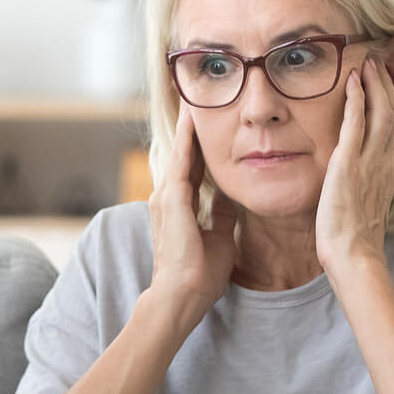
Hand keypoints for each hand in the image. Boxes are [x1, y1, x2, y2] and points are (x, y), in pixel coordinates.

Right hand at [147, 104, 237, 322]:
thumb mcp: (220, 238)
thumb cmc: (198, 276)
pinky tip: (193, 118)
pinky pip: (181, 161)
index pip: (192, 167)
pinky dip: (187, 139)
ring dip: (186, 126)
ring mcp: (166, 197)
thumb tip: (228, 196)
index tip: (208, 122)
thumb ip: (220, 215)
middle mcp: (168, 197)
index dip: (200, 145)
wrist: (181, 297)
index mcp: (180, 207)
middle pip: (182, 153)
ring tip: (193, 98)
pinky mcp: (171, 200)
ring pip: (179, 152)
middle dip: (190, 127)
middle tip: (195, 97)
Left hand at [317, 56, 393, 272]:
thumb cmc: (353, 243)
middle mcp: (384, 164)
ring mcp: (370, 163)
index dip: (391, 105)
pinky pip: (357, 123)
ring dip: (376, 85)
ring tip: (368, 64)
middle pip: (393, 114)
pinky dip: (357, 99)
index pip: (393, 131)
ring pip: (382, 113)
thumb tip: (354, 188)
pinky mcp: (349, 164)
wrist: (354, 256)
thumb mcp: (363, 210)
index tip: (385, 87)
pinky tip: (353, 82)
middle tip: (378, 64)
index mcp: (386, 174)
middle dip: (387, 86)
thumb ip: (362, 192)